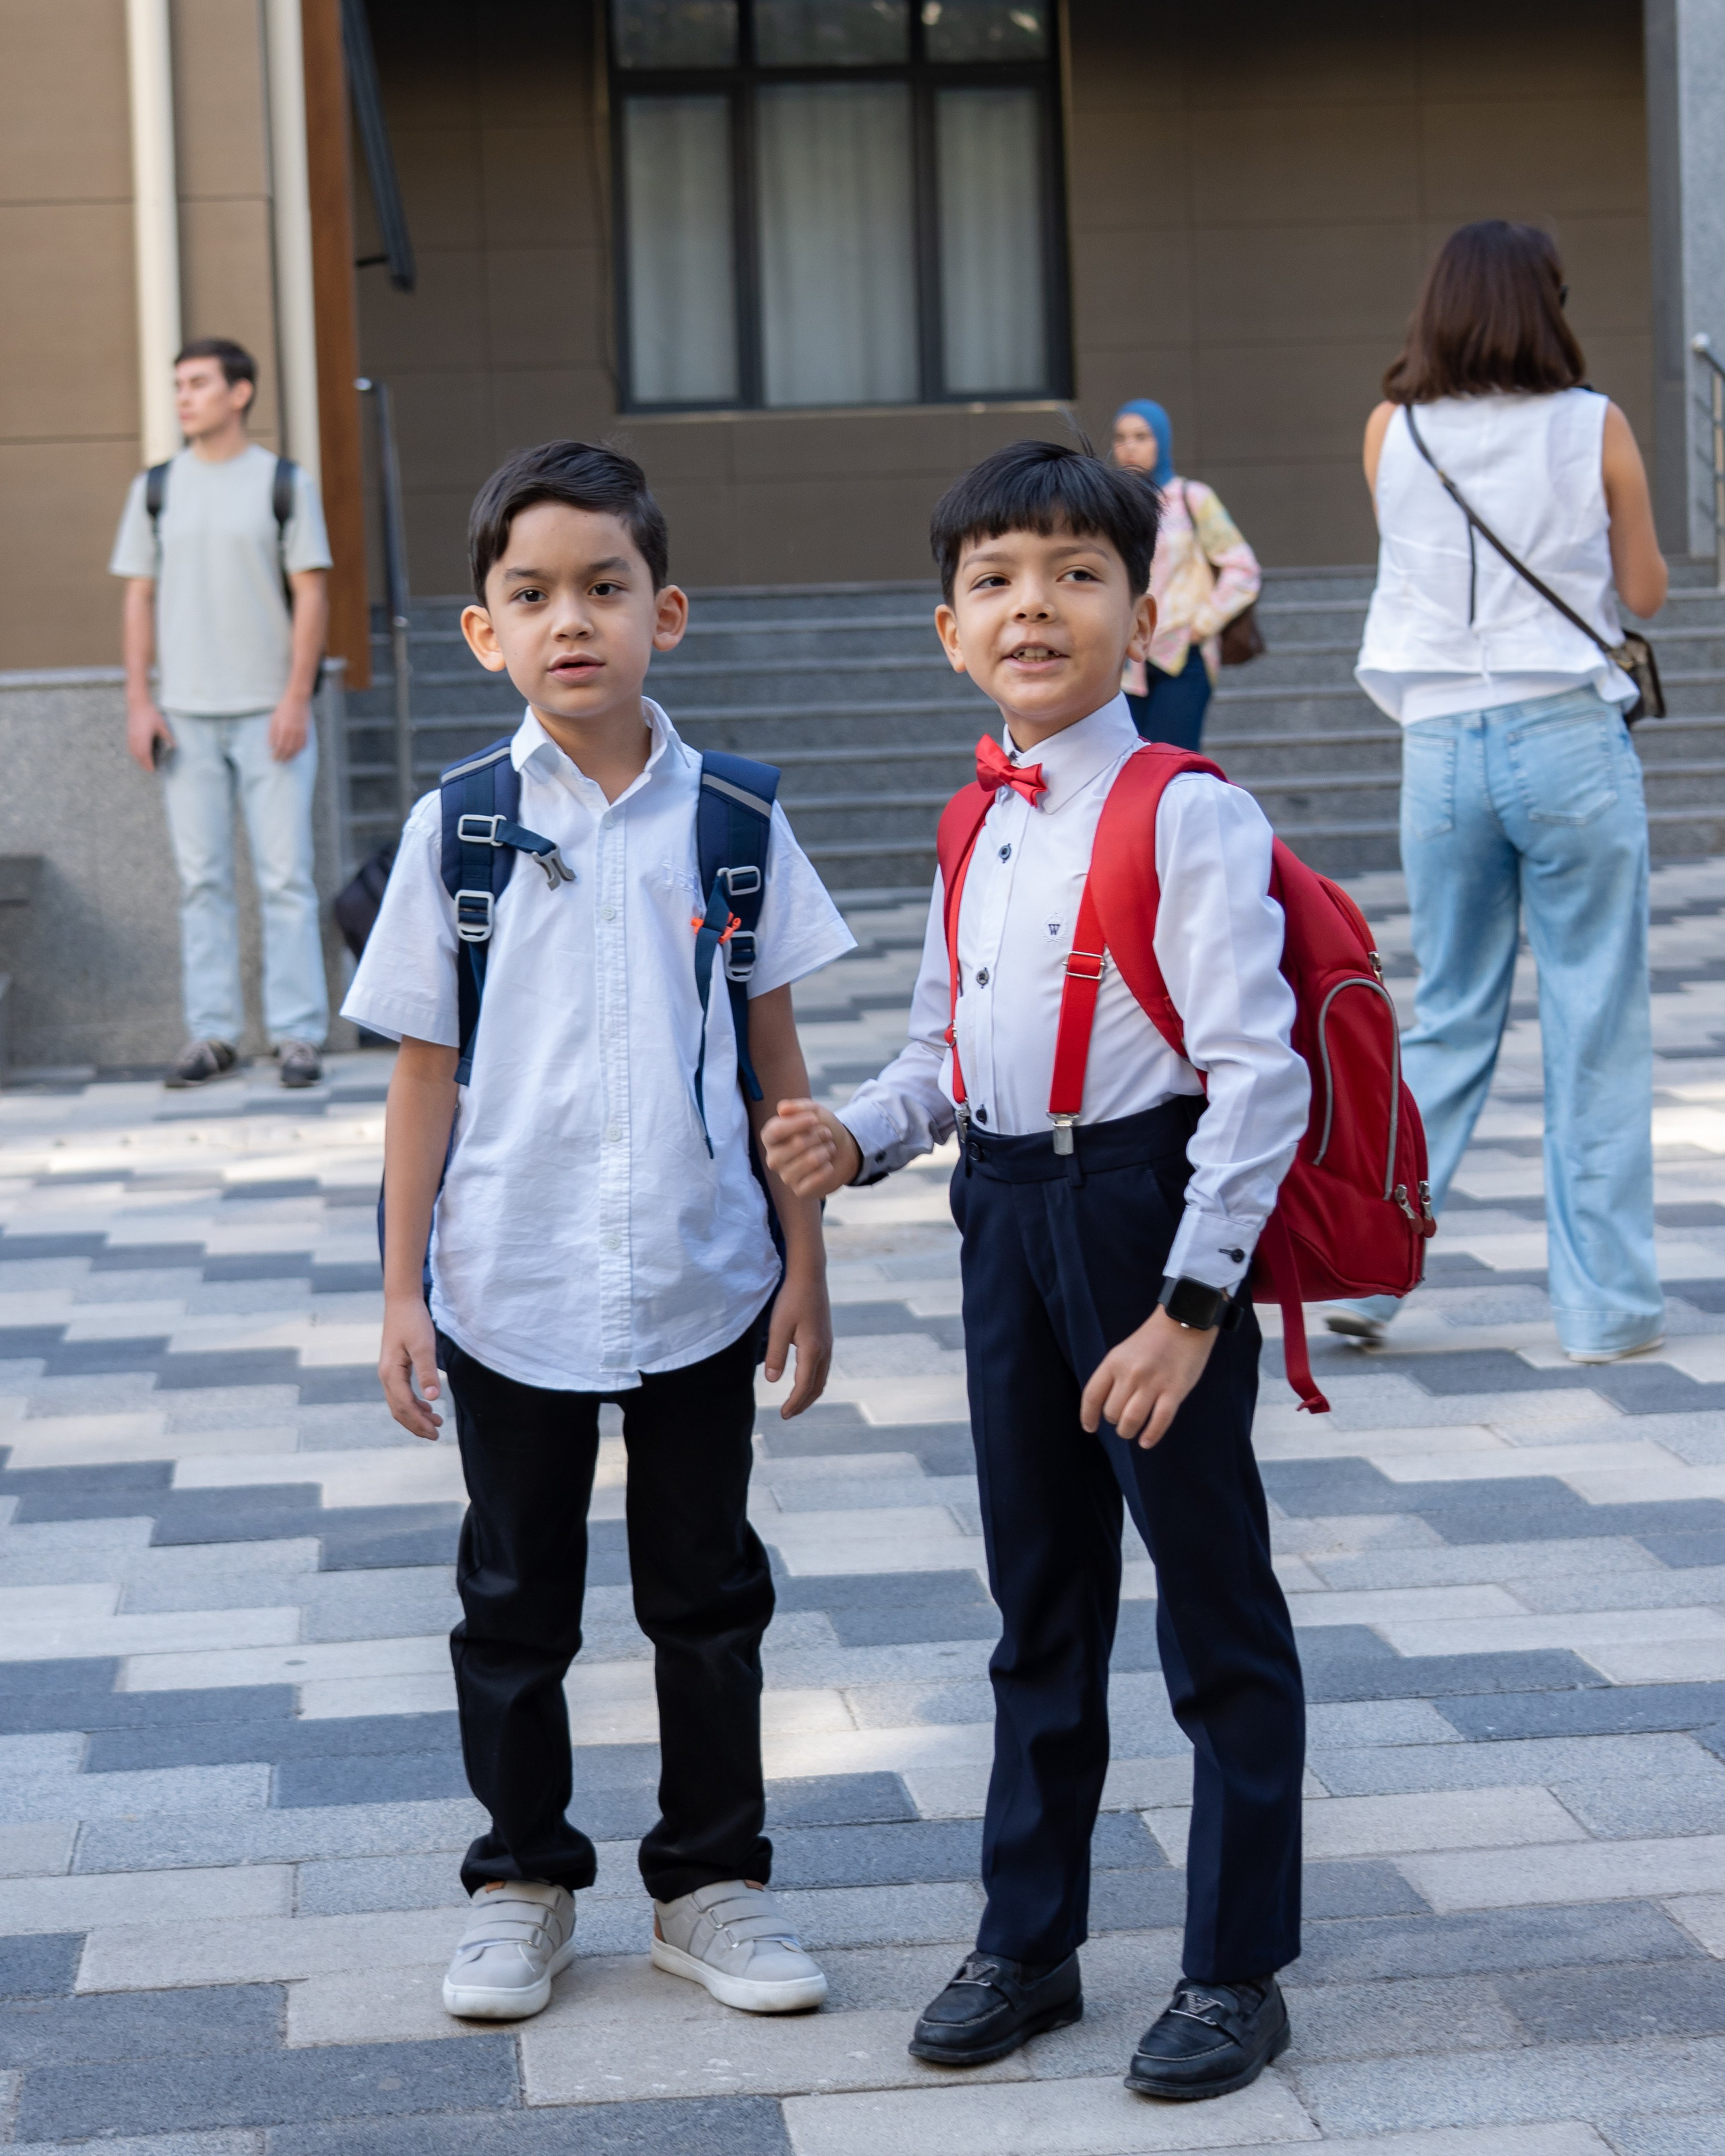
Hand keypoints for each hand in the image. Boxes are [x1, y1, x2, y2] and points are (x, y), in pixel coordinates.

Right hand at [127, 701, 173, 772]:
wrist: (138, 703)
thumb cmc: (150, 714)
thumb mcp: (162, 725)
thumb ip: (168, 737)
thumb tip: (175, 746)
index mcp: (143, 740)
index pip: (145, 757)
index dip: (149, 765)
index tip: (153, 770)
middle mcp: (135, 741)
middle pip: (138, 757)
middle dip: (144, 764)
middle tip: (151, 769)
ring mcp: (131, 737)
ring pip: (134, 753)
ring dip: (139, 759)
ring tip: (146, 763)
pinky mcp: (129, 734)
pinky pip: (131, 747)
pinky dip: (135, 753)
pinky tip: (140, 753)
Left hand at [267, 695, 312, 761]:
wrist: (297, 701)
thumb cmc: (283, 709)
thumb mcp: (274, 720)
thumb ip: (272, 733)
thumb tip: (271, 746)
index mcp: (284, 729)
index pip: (280, 746)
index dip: (277, 754)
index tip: (274, 759)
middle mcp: (293, 732)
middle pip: (289, 750)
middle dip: (284, 757)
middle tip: (280, 762)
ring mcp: (301, 732)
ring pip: (297, 749)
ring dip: (292, 756)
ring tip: (287, 760)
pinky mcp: (306, 731)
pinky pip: (303, 744)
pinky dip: (299, 751)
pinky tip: (295, 753)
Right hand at [379, 1293, 443, 1439]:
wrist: (402, 1302)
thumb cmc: (413, 1321)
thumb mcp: (423, 1346)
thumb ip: (427, 1371)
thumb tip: (433, 1398)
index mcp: (390, 1373)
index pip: (405, 1406)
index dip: (420, 1422)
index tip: (436, 1432)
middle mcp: (385, 1376)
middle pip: (399, 1410)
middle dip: (416, 1425)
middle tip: (436, 1435)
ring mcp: (388, 1372)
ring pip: (399, 1403)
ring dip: (415, 1416)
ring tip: (435, 1423)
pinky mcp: (393, 1368)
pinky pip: (400, 1394)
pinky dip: (413, 1404)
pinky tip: (427, 1405)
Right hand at [760, 1098, 861, 1198]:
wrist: (842, 1151)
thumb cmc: (821, 1129)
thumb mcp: (814, 1111)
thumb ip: (798, 1107)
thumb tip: (782, 1109)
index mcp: (770, 1138)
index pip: (776, 1131)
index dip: (797, 1123)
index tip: (814, 1119)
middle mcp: (773, 1158)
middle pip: (797, 1144)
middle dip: (819, 1136)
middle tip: (826, 1134)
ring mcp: (785, 1177)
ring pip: (810, 1160)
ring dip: (826, 1151)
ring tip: (828, 1148)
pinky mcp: (799, 1191)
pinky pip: (816, 1178)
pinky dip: (828, 1168)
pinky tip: (828, 1165)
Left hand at [763, 1262, 832, 1418]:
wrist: (809, 1277)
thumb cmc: (791, 1299)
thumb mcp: (778, 1326)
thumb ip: (775, 1354)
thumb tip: (773, 1380)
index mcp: (813, 1350)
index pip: (804, 1386)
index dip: (794, 1403)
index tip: (783, 1415)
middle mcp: (825, 1350)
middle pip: (817, 1387)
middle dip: (803, 1403)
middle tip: (788, 1414)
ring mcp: (828, 1344)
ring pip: (822, 1378)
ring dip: (810, 1394)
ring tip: (796, 1403)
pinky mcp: (826, 1338)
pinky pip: (823, 1368)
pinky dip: (814, 1381)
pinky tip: (804, 1380)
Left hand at [1080, 1306, 1216, 1449]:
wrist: (1184, 1321)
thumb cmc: (1153, 1339)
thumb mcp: (1124, 1352)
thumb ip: (1114, 1376)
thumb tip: (1104, 1406)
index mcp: (1114, 1362)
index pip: (1092, 1396)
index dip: (1088, 1416)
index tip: (1090, 1427)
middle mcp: (1130, 1374)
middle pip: (1112, 1412)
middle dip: (1115, 1421)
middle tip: (1122, 1420)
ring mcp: (1153, 1383)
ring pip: (1131, 1420)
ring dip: (1128, 1431)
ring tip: (1131, 1432)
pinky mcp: (1175, 1390)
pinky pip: (1159, 1421)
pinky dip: (1151, 1436)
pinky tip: (1146, 1442)